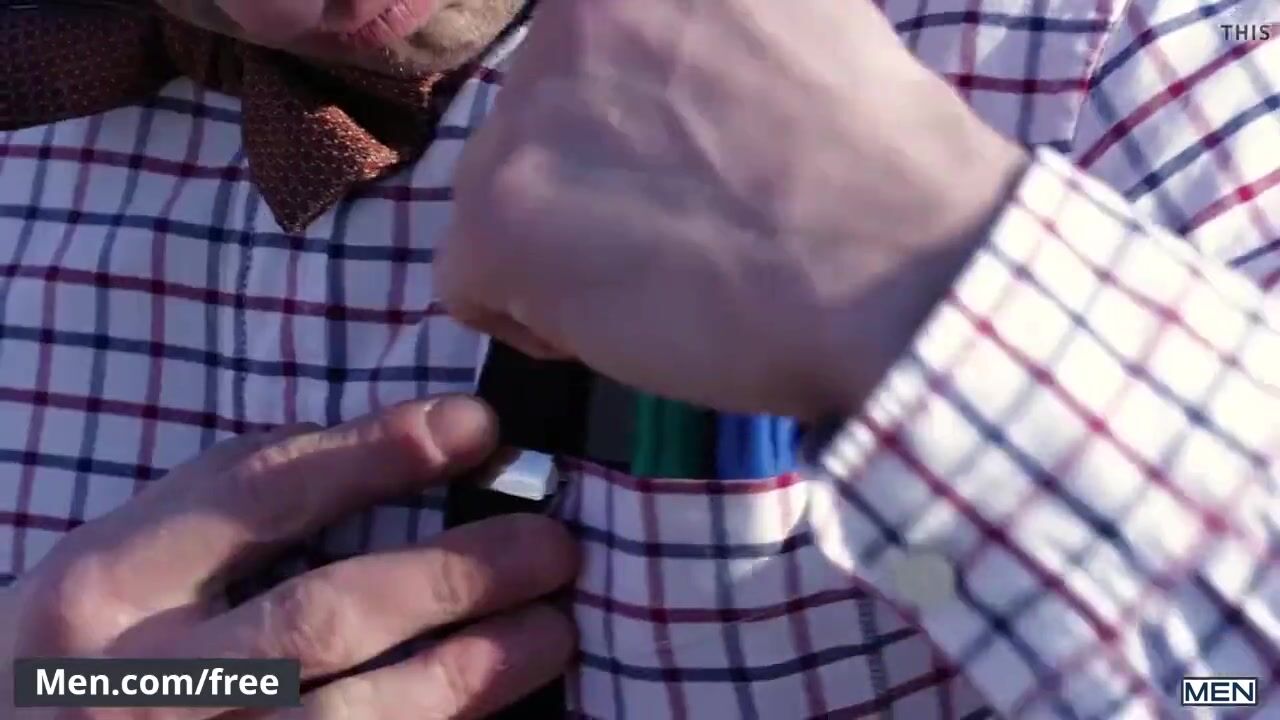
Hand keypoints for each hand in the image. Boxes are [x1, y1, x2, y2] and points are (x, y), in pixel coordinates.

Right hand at [0, 397, 577, 718]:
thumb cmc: (95, 642)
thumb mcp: (127, 560)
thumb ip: (235, 507)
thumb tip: (400, 448)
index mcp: (108, 586)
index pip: (254, 497)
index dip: (374, 455)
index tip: (476, 429)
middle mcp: (148, 680)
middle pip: (322, 618)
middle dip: (451, 578)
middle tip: (551, 546)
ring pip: (353, 717)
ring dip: (469, 673)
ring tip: (553, 631)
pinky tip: (494, 702)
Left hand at [439, 0, 1028, 419]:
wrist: (900, 262)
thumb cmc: (878, 155)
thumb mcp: (794, 17)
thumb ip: (704, 25)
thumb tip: (677, 76)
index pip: (584, 48)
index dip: (626, 112)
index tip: (678, 153)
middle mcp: (565, 11)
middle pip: (541, 119)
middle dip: (597, 174)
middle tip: (691, 217)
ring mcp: (520, 109)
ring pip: (508, 196)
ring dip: (570, 243)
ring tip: (671, 274)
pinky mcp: (496, 215)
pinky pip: (472, 281)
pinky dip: (537, 318)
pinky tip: (626, 321)